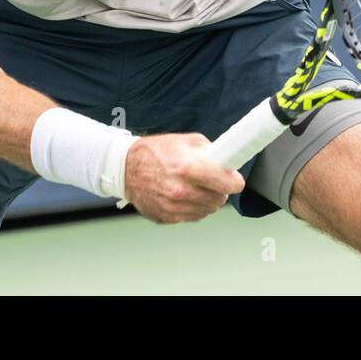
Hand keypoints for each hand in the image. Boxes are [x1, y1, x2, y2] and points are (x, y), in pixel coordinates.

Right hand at [123, 133, 244, 223]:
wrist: (125, 169)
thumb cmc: (154, 152)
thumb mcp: (183, 141)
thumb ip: (209, 151)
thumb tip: (227, 160)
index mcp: (188, 168)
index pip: (227, 184)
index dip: (234, 181)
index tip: (235, 180)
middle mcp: (181, 190)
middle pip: (220, 199)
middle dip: (220, 189)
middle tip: (212, 180)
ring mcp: (174, 207)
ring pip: (208, 210)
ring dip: (207, 200)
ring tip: (196, 186)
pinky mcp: (168, 217)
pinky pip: (193, 217)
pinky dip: (194, 207)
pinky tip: (184, 195)